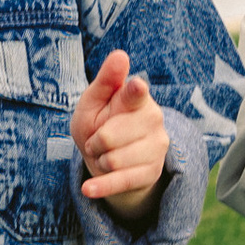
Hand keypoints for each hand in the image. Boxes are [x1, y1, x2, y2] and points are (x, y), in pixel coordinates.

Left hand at [72, 48, 167, 217]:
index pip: (134, 94)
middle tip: (98, 139)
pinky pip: (120, 182)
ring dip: (99, 161)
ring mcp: (157, 147)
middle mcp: (153, 118)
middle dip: (94, 142)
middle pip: (109, 136)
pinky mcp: (151, 172)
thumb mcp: (94, 101)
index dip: (134, 91)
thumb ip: (106, 81)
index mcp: (137, 96)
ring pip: (113, 161)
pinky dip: (100, 187)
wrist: (111, 158)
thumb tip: (120, 55)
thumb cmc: (100, 122)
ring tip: (105, 155)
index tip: (136, 86)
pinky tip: (87, 189)